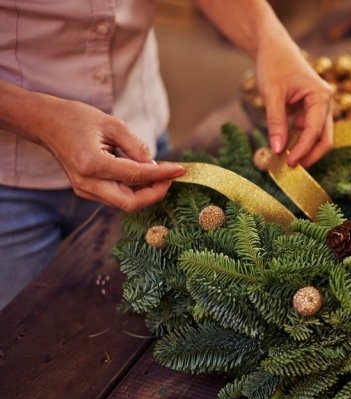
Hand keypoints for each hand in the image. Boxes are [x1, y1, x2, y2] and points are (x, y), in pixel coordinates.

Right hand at [36, 99, 184, 211]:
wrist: (46, 123)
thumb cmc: (77, 118)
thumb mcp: (112, 124)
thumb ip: (137, 146)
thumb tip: (156, 165)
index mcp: (92, 164)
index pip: (137, 176)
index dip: (162, 175)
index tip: (180, 169)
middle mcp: (87, 183)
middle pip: (131, 203)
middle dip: (156, 193)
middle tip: (171, 177)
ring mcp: (84, 190)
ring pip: (125, 204)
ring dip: (147, 193)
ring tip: (160, 175)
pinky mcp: (86, 191)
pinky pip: (117, 198)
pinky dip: (135, 191)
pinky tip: (144, 177)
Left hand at [255, 42, 333, 167]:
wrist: (274, 48)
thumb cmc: (274, 65)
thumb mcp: (272, 94)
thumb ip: (276, 122)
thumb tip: (278, 150)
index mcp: (321, 95)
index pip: (315, 130)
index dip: (303, 150)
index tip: (289, 163)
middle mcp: (326, 102)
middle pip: (326, 137)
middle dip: (311, 155)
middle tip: (292, 168)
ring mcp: (321, 106)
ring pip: (320, 136)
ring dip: (305, 149)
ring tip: (287, 160)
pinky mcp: (313, 110)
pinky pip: (310, 130)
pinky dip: (300, 140)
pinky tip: (287, 147)